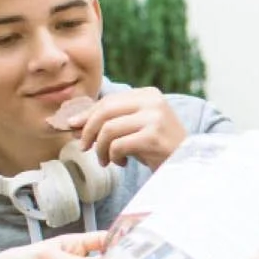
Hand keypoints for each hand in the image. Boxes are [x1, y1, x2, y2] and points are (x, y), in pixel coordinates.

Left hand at [67, 88, 185, 169]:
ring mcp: (154, 117)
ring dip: (101, 148)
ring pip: (109, 129)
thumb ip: (110, 122)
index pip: (109, 100)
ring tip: (106, 160)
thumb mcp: (134, 129)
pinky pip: (118, 145)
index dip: (87, 114)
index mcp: (148, 94)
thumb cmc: (156, 148)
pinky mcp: (153, 136)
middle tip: (84, 147)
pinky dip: (114, 157)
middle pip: (105, 111)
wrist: (185, 164)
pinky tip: (122, 163)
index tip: (72, 127)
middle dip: (88, 130)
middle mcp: (152, 101)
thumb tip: (74, 122)